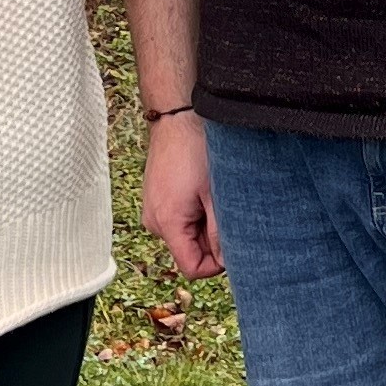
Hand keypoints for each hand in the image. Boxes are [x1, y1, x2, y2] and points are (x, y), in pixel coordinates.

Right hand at [141, 108, 224, 281]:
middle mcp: (154, 222)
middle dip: (211, 240)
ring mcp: (153, 210)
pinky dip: (195, 212)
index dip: (216, 264)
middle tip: (224, 210)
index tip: (233, 242)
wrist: (176, 117)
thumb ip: (221, 232)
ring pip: (186, 235)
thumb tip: (228, 261)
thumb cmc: (195, 150)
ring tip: (212, 196)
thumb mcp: (216, 194)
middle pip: (189, 252)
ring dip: (204, 224)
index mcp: (167, 223)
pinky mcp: (157, 200)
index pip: (192, 268)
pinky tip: (202, 190)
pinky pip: (179, 220)